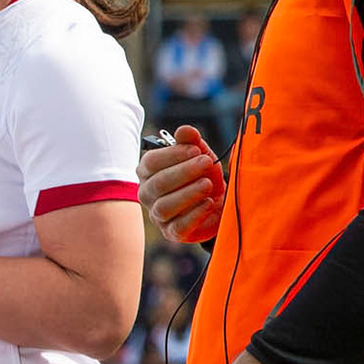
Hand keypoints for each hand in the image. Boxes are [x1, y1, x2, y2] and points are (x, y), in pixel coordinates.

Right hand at [141, 126, 226, 245]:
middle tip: (206, 162)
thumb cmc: (201, 175)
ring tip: (208, 184)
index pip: (151, 163)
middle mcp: (147, 194)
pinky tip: (209, 203)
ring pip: (164, 207)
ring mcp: (158, 215)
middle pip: (158, 184)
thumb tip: (185, 130)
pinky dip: (195, 214)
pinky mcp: (172, 232)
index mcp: (148, 172)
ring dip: (188, 194)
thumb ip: (192, 141)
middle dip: (184, 172)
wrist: (216, 201)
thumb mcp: (200, 154)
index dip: (173, 155)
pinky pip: (178, 227)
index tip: (196, 149)